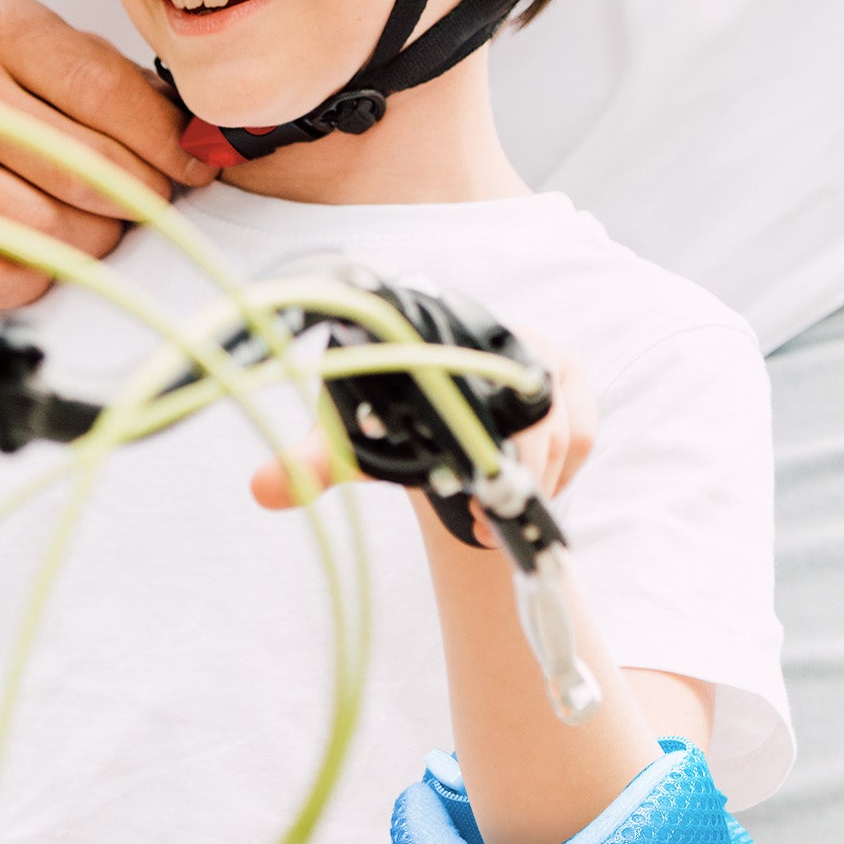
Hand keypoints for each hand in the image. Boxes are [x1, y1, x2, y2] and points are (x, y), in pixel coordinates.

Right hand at [0, 0, 212, 309]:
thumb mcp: (12, 51)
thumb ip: (101, 80)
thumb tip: (194, 138)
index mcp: (0, 29)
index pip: (111, 93)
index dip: (166, 144)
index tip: (192, 171)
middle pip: (91, 170)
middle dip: (134, 204)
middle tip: (141, 212)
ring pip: (52, 231)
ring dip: (88, 248)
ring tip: (84, 236)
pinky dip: (28, 282)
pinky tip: (27, 262)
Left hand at [248, 328, 596, 538]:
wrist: (437, 424)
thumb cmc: (389, 418)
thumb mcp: (349, 442)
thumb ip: (310, 463)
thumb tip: (260, 490)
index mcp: (435, 330)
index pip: (463, 364)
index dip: (468, 428)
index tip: (458, 483)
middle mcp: (490, 330)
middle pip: (520, 399)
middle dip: (506, 467)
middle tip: (481, 513)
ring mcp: (537, 352)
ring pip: (555, 423)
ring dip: (532, 476)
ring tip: (494, 510)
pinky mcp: (572, 382)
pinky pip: (582, 431)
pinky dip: (560, 469)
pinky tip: (525, 489)